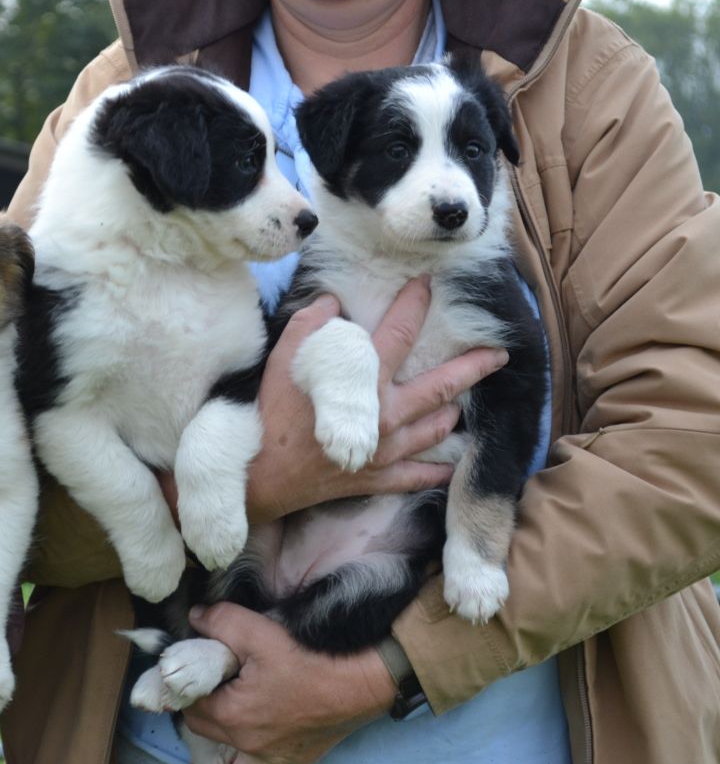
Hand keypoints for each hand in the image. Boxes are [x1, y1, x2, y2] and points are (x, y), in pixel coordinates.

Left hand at [181, 603, 396, 763]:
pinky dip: (251, 763)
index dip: (185, 687)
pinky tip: (253, 744)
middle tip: (200, 693)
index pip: (190, 706)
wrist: (365, 680)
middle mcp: (251, 746)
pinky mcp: (300, 758)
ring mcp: (277, 758)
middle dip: (197, 713)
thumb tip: (196, 618)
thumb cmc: (311, 658)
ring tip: (205, 761)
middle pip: (205, 734)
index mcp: (233, 717)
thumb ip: (220, 622)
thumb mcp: (259, 632)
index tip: (190, 672)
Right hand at [246, 277, 508, 521]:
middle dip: (473, 368)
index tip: (429, 285)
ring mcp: (387, 449)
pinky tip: (450, 465)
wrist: (264, 474)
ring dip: (451, 413)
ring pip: (435, 429)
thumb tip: (330, 300)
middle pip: (441, 386)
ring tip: (461, 404)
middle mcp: (387, 414)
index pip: (400, 333)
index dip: (416, 304)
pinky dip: (437, 471)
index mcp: (366, 381)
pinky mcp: (379, 478)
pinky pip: (419, 475)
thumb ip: (308, 325)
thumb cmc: (272, 415)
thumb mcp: (283, 360)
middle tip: (498, 355)